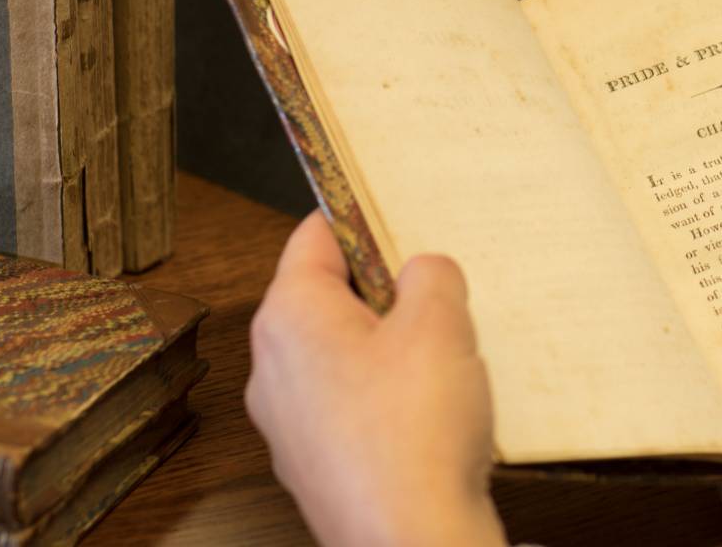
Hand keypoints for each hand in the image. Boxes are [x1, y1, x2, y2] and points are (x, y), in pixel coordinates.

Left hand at [246, 212, 506, 545]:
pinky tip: (436, 412)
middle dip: (388, 290)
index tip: (394, 209)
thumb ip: (431, 275)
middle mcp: (275, 368)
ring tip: (447, 356)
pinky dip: (392, 400)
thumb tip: (423, 271)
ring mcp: (292, 423)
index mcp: (289, 318)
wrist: (409, 540)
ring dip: (394, 348)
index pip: (313, 237)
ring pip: (346, 356)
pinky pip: (355, 408)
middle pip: (331, 298)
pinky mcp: (319, 464)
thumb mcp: (440, 323)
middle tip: (439, 291)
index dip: (360, 217)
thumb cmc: (412, 439)